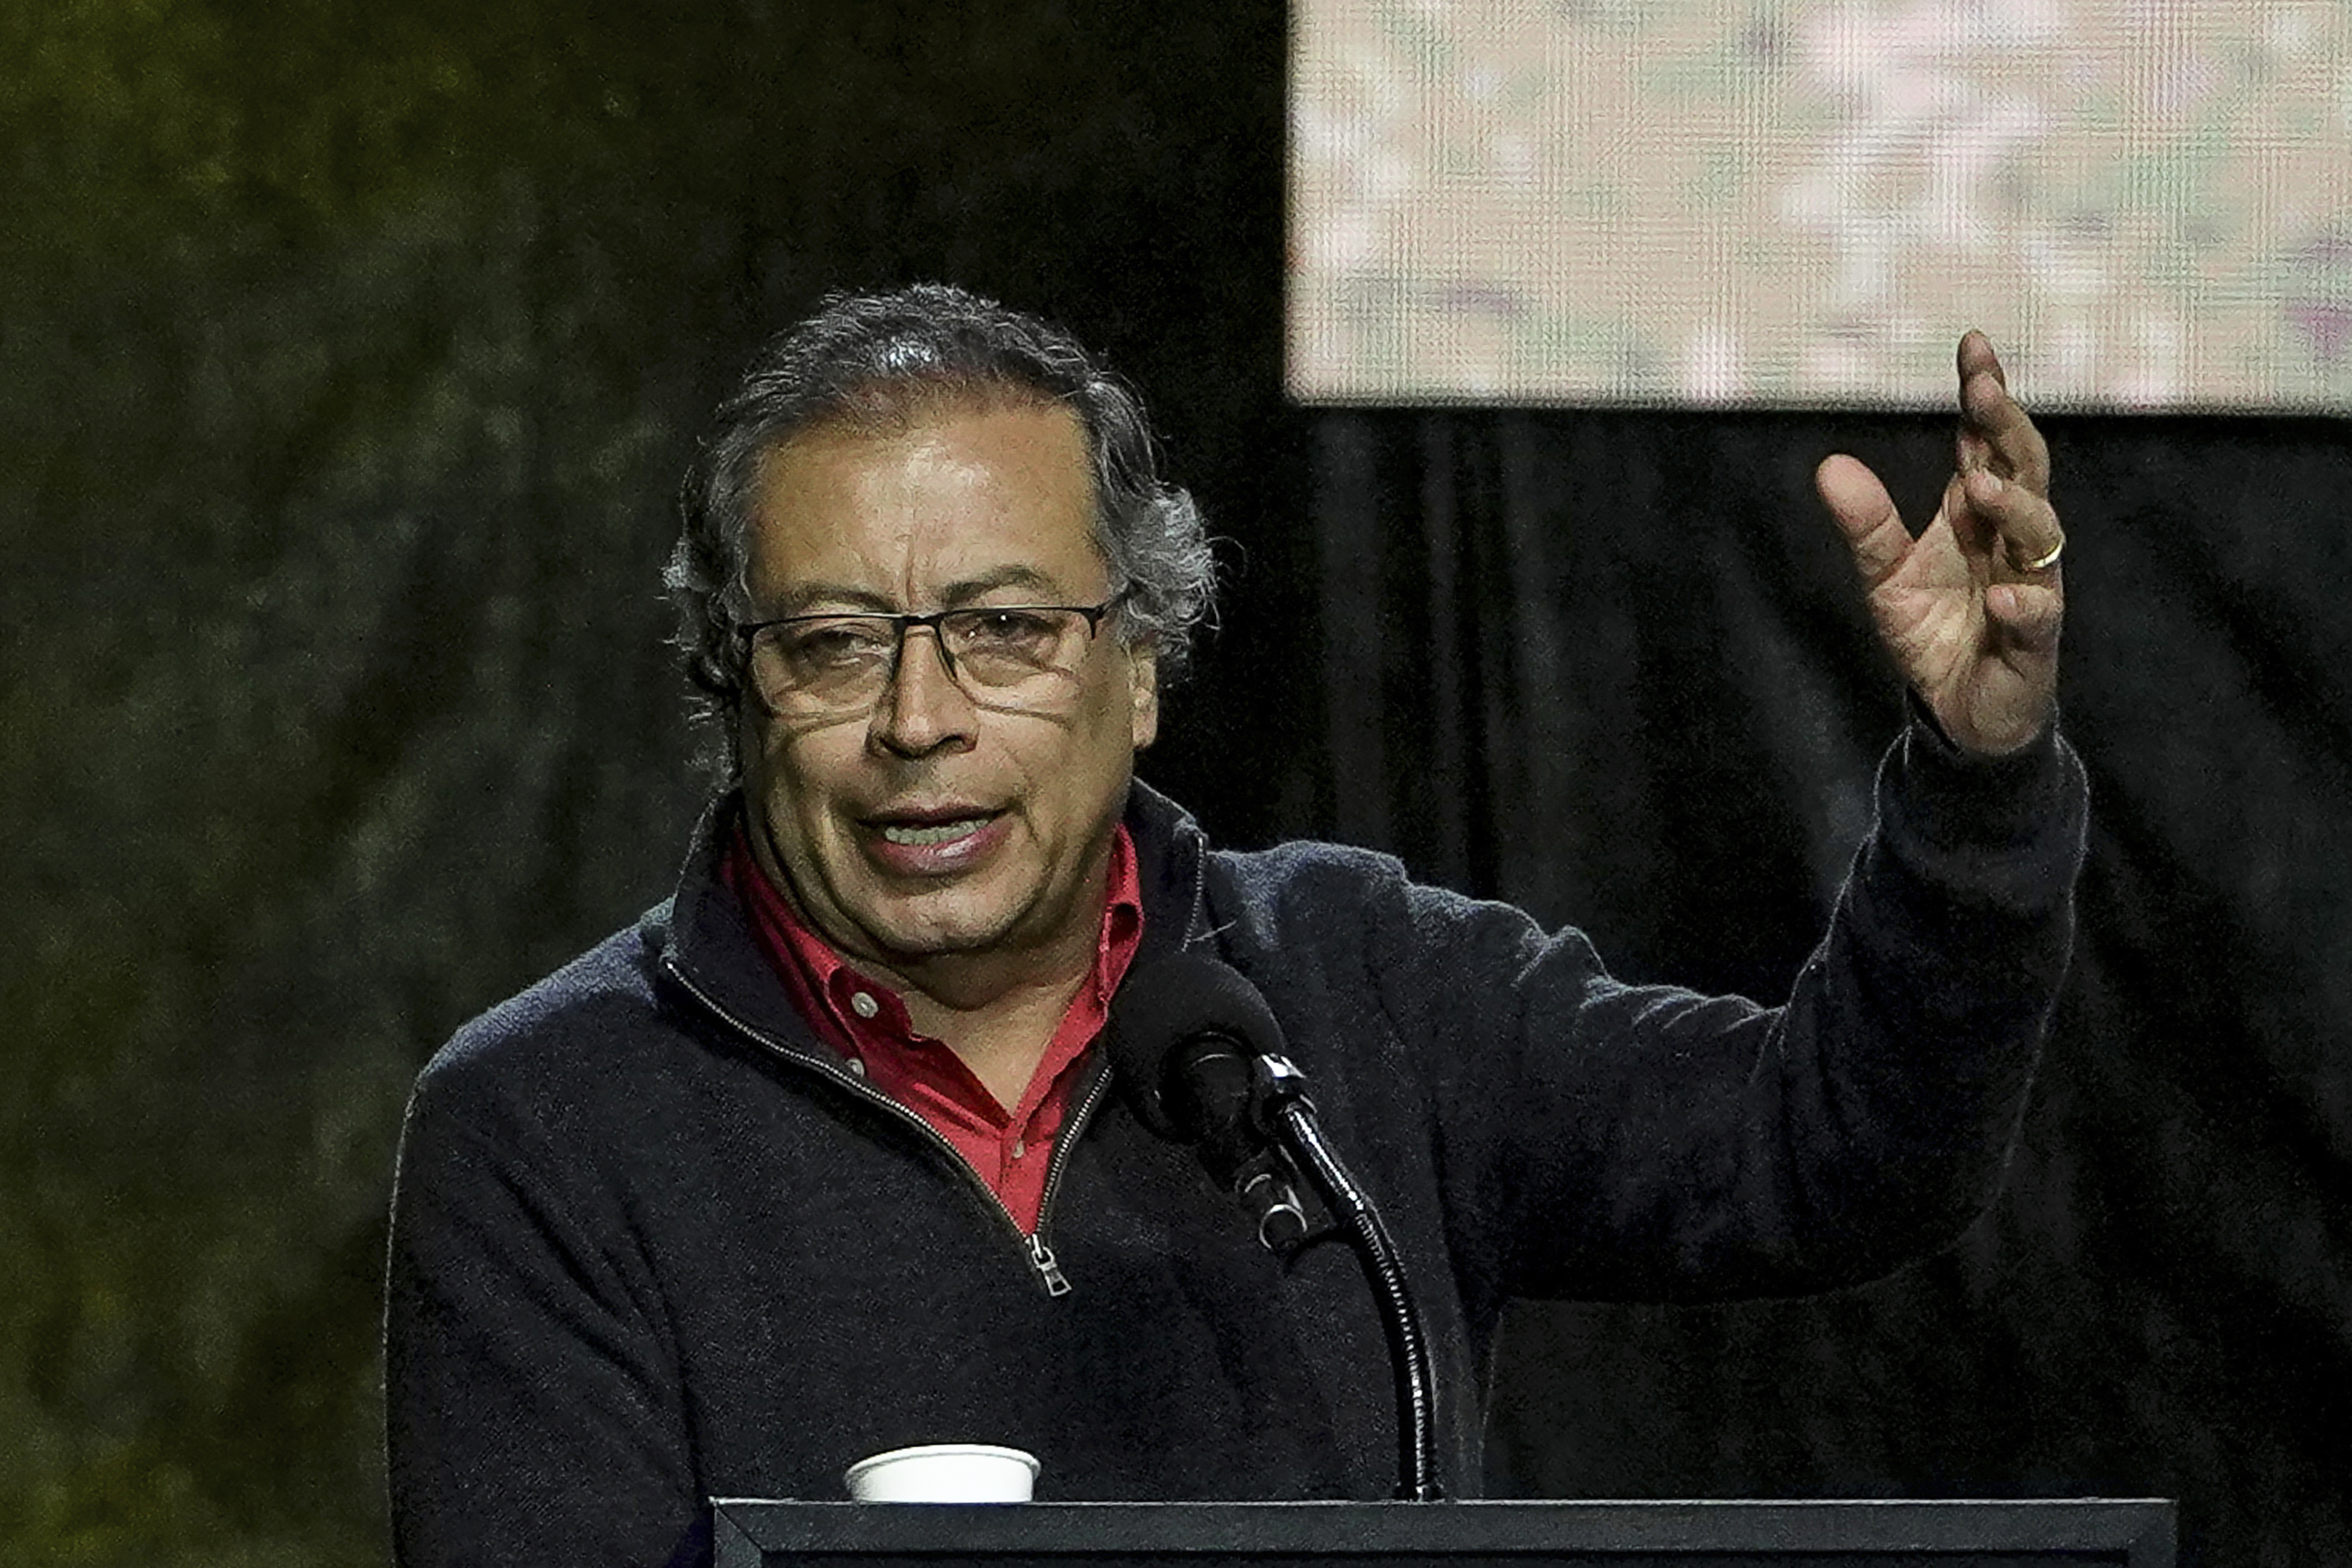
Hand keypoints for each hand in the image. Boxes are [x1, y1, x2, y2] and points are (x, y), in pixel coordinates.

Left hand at [1815, 332, 2063, 756]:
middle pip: (2023, 470)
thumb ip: (1865, 524)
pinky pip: (2037, 618)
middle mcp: (2014, 541)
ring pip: (2039, 536)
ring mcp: (2031, 587)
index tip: (1973, 345)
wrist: (1959, 711)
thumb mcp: (1884, 576)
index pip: (1987, 442)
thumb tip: (1829, 465)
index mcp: (1979, 515)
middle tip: (1982, 390)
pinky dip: (2021, 606)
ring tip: (1979, 485)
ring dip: (2013, 508)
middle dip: (2005, 428)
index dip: (1984, 395)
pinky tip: (2000, 597)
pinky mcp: (2034, 643)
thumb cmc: (1933, 631)